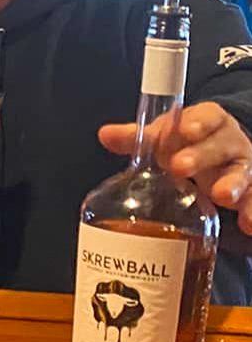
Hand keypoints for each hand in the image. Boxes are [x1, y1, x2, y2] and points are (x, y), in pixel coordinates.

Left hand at [99, 101, 251, 233]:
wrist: (218, 161)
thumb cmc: (187, 144)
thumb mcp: (165, 138)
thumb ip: (138, 138)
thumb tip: (105, 134)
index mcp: (209, 123)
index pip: (208, 116)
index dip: (198, 122)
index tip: (185, 130)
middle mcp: (230, 144)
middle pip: (221, 146)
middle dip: (202, 156)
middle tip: (179, 168)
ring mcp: (243, 168)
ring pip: (244, 173)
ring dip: (235, 185)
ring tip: (223, 197)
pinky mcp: (250, 192)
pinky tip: (249, 225)